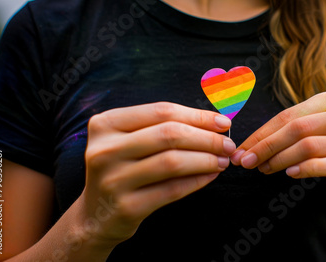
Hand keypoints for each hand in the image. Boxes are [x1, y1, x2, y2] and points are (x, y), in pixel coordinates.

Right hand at [76, 102, 234, 246]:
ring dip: (205, 159)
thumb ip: (163, 126)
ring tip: (223, 160)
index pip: (161, 111)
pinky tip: (210, 176)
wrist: (97, 214)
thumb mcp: (130, 141)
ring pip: (172, 162)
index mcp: (105, 124)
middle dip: (206, 138)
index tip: (222, 122)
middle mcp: (104, 149)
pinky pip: (172, 189)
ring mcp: (113, 179)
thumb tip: (214, 122)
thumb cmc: (124, 168)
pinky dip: (197, 180)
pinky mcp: (126, 206)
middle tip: (228, 144)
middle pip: (169, 134)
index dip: (197, 115)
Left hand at [231, 91, 325, 205]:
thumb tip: (242, 149)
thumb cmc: (320, 150)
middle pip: (298, 129)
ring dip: (280, 159)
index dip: (261, 133)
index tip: (240, 150)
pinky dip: (307, 169)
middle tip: (246, 162)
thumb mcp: (302, 134)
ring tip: (263, 169)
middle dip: (267, 146)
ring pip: (310, 146)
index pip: (289, 115)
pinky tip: (290, 174)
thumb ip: (279, 134)